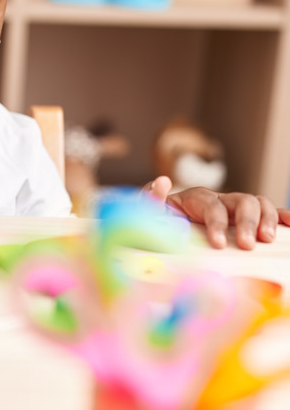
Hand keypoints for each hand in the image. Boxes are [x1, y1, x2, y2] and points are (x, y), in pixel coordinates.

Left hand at [145, 175, 289, 248]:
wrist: (164, 222)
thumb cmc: (159, 219)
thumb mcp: (149, 211)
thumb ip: (151, 198)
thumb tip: (162, 181)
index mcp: (197, 197)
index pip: (212, 206)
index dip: (216, 223)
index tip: (217, 243)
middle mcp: (219, 199)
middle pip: (241, 201)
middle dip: (247, 222)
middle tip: (247, 245)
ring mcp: (234, 207)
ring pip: (258, 203)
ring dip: (266, 219)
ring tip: (267, 240)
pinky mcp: (245, 218)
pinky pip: (269, 211)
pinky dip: (282, 215)